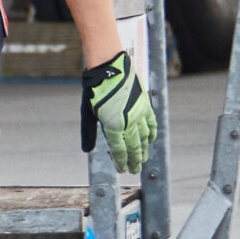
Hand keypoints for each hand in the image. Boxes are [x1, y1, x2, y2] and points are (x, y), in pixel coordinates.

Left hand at [81, 50, 155, 172]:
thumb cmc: (95, 89)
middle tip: (134, 171)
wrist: (109, 67)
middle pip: (134, 147)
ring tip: (143, 159)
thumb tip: (88, 149)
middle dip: (135, 161)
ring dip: (144, 150)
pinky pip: (151, 123)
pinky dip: (152, 133)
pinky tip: (151, 140)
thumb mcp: (88, 112)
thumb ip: (90, 132)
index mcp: (113, 125)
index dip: (121, 162)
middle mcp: (128, 122)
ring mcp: (139, 114)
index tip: (122, 170)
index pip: (120, 150)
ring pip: (144, 137)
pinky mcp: (145, 105)